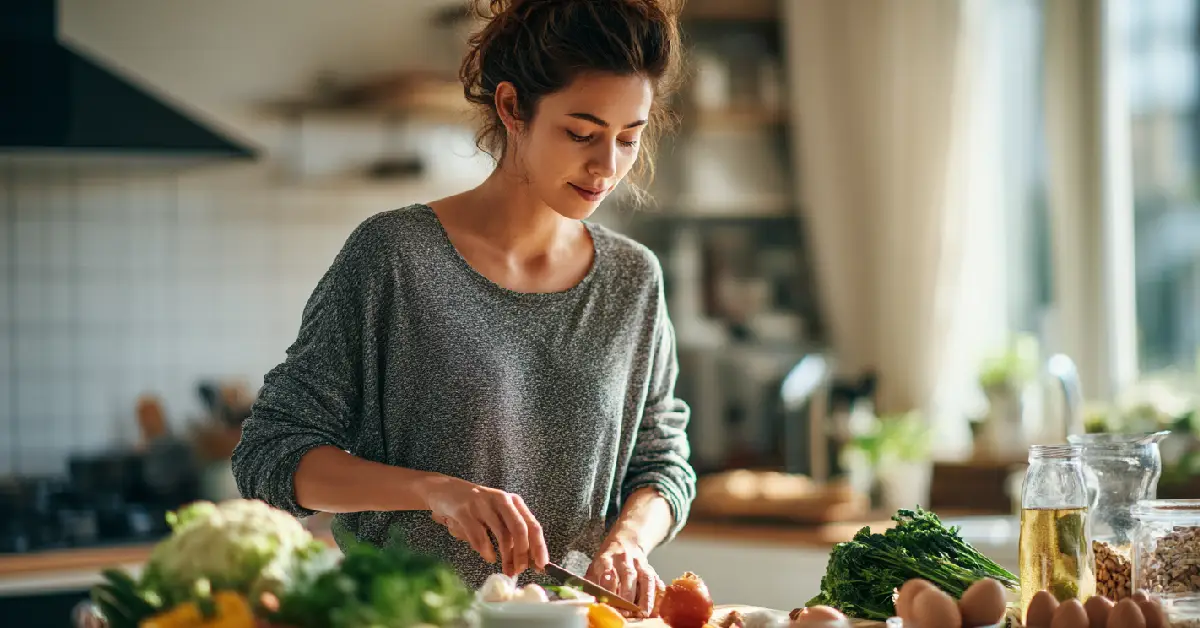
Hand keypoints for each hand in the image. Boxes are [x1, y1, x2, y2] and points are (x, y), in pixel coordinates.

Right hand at [422, 475, 548, 576]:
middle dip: (522, 554)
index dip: (539, 547)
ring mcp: (482, 503)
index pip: (532, 525)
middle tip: (520, 570)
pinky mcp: (464, 510)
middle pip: (519, 529)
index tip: (542, 566)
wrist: (445, 490)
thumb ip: (512, 535)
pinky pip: (479, 535)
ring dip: (506, 556)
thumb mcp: (498, 516)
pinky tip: (489, 557)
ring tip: (506, 569)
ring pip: (501, 534)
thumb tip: (529, 561)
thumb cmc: (475, 508)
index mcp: (513, 501)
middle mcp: (501, 499)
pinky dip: (486, 550)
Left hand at [587, 536, 661, 616]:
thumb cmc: (607, 560)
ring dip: (645, 597)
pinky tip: (657, 607)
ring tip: (643, 612)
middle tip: (625, 611)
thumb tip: (583, 597)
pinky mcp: (651, 569)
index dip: (609, 586)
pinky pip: (657, 581)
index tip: (608, 600)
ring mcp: (640, 563)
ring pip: (645, 578)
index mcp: (607, 558)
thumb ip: (590, 581)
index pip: (608, 570)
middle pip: (628, 575)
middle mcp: (625, 559)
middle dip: (628, 594)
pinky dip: (658, 594)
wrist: (626, 542)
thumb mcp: (595, 566)